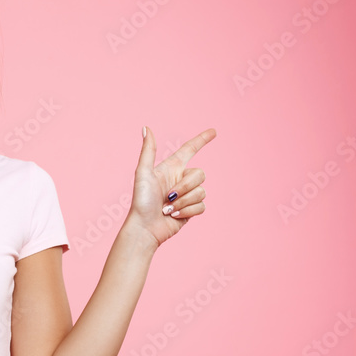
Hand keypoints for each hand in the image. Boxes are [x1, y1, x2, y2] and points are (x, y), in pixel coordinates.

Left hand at [127, 126, 216, 248]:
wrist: (145, 228)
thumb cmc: (141, 201)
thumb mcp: (143, 173)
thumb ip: (148, 151)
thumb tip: (146, 128)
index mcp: (170, 168)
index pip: (189, 149)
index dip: (201, 140)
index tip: (214, 131)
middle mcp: (180, 179)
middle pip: (200, 174)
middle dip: (186, 187)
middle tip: (168, 196)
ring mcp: (186, 195)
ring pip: (202, 191)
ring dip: (184, 202)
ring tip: (167, 208)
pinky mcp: (191, 209)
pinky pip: (201, 206)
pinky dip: (188, 211)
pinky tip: (174, 216)